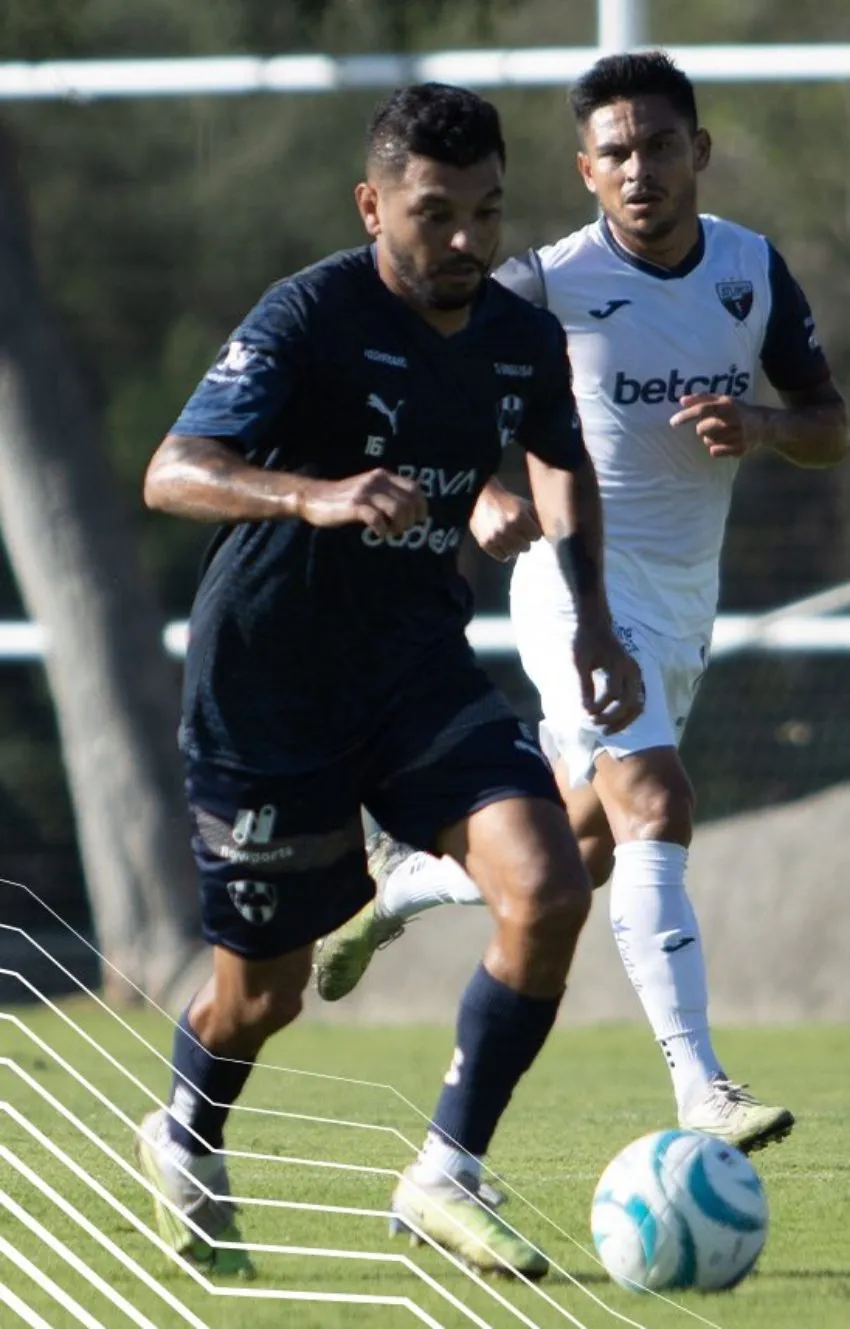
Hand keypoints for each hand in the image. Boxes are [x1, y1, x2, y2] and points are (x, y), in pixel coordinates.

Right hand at [296, 469, 427, 534]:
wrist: (314, 497)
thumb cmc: (344, 499)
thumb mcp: (368, 489)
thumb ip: (387, 494)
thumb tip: (412, 512)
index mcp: (383, 476)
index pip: (415, 488)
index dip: (421, 506)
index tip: (418, 520)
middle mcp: (376, 481)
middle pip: (409, 502)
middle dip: (410, 520)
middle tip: (401, 530)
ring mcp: (365, 493)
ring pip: (397, 510)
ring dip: (399, 526)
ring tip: (391, 532)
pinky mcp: (354, 506)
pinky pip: (378, 519)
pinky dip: (383, 530)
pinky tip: (378, 533)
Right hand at [469, 485, 540, 560]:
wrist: (481, 499)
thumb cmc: (507, 502)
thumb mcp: (525, 505)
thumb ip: (538, 518)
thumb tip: (550, 534)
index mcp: (518, 516)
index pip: (536, 536)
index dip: (533, 532)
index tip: (529, 528)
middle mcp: (507, 528)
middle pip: (527, 547)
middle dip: (524, 540)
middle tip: (519, 532)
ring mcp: (495, 537)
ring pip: (515, 554)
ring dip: (515, 547)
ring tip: (511, 537)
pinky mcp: (486, 543)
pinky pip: (503, 557)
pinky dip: (504, 552)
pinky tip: (503, 542)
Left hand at [572, 620, 643, 735]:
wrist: (595, 625)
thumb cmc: (584, 641)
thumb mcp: (579, 661)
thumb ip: (584, 685)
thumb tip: (585, 710)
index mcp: (619, 663)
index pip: (614, 693)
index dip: (600, 707)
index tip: (584, 713)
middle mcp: (632, 670)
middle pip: (630, 703)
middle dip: (613, 718)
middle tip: (594, 725)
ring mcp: (636, 675)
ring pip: (638, 705)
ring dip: (624, 721)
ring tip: (606, 731)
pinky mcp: (635, 679)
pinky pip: (637, 702)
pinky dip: (627, 715)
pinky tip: (613, 723)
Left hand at [669, 393, 758, 458]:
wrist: (765, 426)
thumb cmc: (738, 411)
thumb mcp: (724, 400)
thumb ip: (702, 398)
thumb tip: (682, 400)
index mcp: (727, 405)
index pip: (703, 409)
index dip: (686, 416)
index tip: (673, 422)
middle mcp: (732, 420)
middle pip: (702, 429)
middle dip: (703, 428)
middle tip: (714, 425)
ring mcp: (736, 436)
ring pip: (707, 442)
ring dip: (710, 438)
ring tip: (723, 433)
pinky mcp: (738, 449)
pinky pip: (714, 452)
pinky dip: (716, 448)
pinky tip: (726, 442)